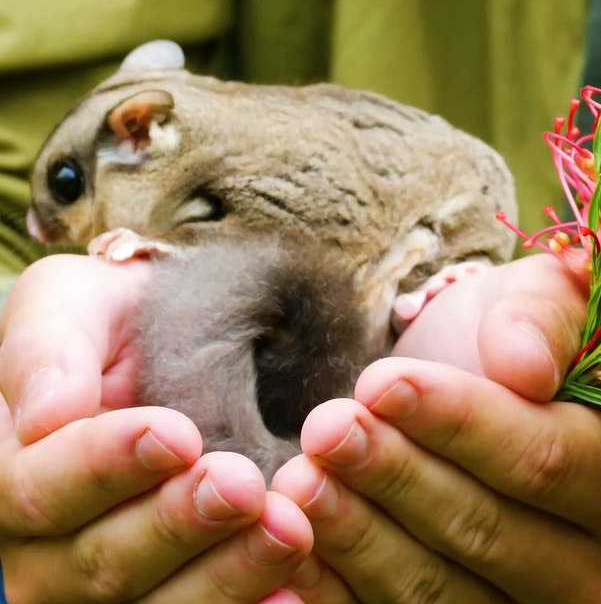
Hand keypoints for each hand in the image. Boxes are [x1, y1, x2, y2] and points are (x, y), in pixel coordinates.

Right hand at [0, 255, 311, 602]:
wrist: (182, 342)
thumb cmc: (114, 321)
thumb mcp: (70, 303)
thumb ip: (45, 348)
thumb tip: (45, 415)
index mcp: (12, 481)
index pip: (39, 490)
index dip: (105, 467)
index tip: (176, 434)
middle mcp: (47, 556)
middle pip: (102, 561)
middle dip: (178, 523)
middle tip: (242, 484)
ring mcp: (116, 591)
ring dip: (229, 573)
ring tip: (289, 529)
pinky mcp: (181, 597)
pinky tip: (296, 596)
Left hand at [272, 254, 600, 602]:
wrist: (477, 391)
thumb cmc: (516, 341)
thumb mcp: (544, 299)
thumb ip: (544, 319)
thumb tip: (526, 367)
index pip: (546, 462)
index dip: (462, 425)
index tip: (383, 383)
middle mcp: (598, 572)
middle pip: (487, 535)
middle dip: (397, 478)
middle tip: (324, 430)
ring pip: (435, 594)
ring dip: (358, 537)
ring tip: (299, 478)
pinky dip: (334, 595)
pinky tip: (288, 551)